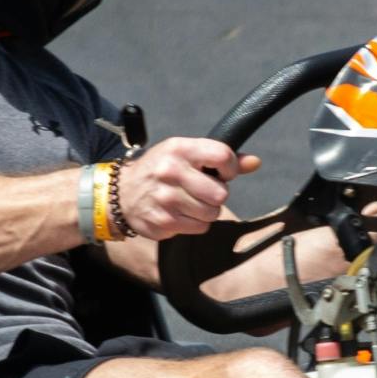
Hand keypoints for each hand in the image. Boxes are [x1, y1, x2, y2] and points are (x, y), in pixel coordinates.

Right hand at [114, 138, 260, 238]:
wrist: (121, 193)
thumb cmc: (161, 169)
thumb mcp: (186, 154)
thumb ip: (221, 157)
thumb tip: (255, 162)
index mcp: (179, 149)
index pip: (222, 156)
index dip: (230, 168)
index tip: (222, 172)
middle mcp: (170, 172)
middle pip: (220, 193)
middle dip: (216, 194)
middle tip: (203, 190)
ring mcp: (165, 199)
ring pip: (211, 214)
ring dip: (206, 211)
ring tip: (190, 201)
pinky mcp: (162, 222)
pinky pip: (198, 228)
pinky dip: (194, 224)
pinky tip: (179, 213)